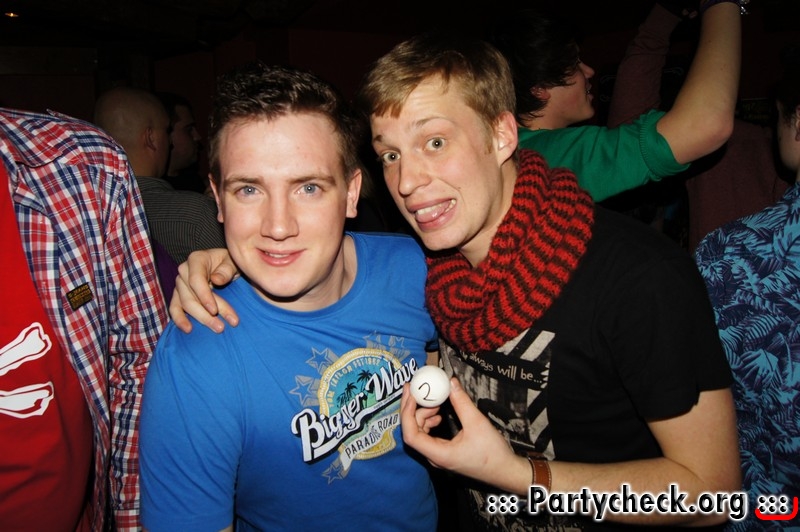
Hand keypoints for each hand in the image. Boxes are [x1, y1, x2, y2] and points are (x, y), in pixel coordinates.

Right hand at [168, 248, 239, 332]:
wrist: (227, 266)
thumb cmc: (231, 262)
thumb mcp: (233, 261)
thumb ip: (226, 269)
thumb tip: (216, 280)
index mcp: (196, 259)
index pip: (196, 280)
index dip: (204, 296)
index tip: (214, 311)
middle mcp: (184, 271)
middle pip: (190, 296)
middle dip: (206, 313)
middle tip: (222, 327)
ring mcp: (180, 284)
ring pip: (184, 305)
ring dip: (200, 319)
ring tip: (217, 329)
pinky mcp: (179, 296)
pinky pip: (175, 308)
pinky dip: (180, 320)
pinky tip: (189, 329)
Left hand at [400, 377, 530, 494]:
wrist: (505, 471)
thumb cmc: (492, 453)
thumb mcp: (477, 423)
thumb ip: (462, 402)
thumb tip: (450, 383)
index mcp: (439, 454)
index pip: (411, 435)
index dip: (407, 413)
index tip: (411, 394)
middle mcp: (434, 457)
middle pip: (413, 432)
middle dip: (414, 409)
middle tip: (418, 390)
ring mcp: (438, 456)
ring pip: (420, 433)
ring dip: (423, 415)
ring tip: (435, 403)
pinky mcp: (444, 453)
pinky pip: (428, 436)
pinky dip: (429, 422)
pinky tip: (438, 415)